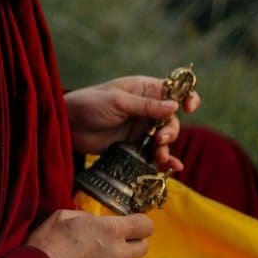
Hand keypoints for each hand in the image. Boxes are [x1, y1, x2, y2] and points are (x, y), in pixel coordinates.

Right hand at [26, 209, 153, 257]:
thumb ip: (86, 217)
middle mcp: (118, 253)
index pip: (145, 225)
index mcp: (110, 230)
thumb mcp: (64, 216)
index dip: (140, 223)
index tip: (131, 222)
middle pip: (143, 246)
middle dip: (133, 241)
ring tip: (90, 257)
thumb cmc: (47, 245)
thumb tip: (95, 222)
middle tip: (115, 239)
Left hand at [64, 75, 200, 170]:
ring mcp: (140, 127)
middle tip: (160, 140)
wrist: (67, 126)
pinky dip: (163, 159)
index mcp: (143, 89)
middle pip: (171, 119)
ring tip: (160, 155)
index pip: (172, 90)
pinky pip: (153, 152)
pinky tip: (172, 167)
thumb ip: (145, 106)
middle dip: (171, 130)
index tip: (190, 107)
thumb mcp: (118, 101)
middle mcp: (146, 108)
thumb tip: (174, 107)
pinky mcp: (133, 145)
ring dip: (166, 147)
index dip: (185, 97)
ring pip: (164, 138)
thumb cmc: (89, 105)